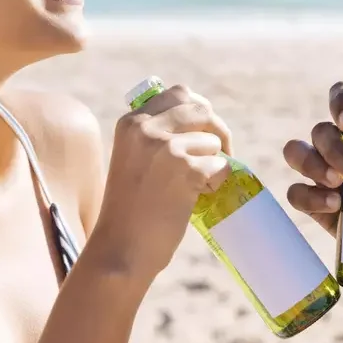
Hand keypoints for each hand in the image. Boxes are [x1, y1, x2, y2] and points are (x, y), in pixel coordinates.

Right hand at [91, 84, 232, 277]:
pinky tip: (197, 197)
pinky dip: (218, 183)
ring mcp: (165, 147)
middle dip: (218, 130)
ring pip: (213, 141)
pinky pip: (221, 166)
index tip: (205, 132)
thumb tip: (202, 119)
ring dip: (214, 164)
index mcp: (131, 122)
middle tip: (221, 154)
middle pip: (202, 109)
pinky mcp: (184, 168)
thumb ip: (157, 137)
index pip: (178, 93)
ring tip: (196, 187)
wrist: (121, 248)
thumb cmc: (131, 210)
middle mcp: (146, 128)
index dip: (199, 111)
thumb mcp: (133, 160)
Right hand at [283, 82, 342, 237]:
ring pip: (297, 153)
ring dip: (313, 165)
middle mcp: (340, 142)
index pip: (342, 97)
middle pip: (321, 130)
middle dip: (335, 148)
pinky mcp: (318, 202)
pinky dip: (308, 196)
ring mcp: (325, 172)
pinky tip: (333, 205)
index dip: (340, 102)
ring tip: (339, 185)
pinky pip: (296, 192)